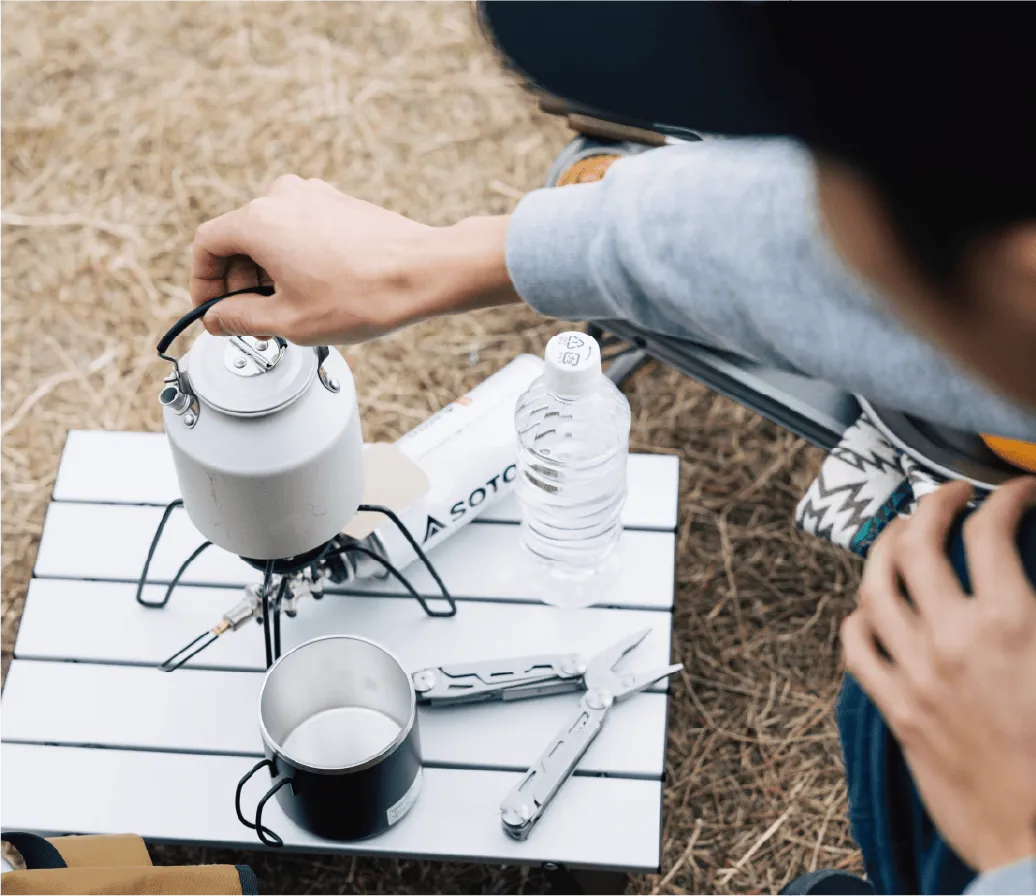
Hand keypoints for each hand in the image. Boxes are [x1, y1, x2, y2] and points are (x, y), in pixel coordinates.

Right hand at [190, 175, 516, 344]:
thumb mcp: (290, 321)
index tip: (214, 310)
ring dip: (269, 273)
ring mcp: (314, 196)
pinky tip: (316, 291)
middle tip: (254, 321)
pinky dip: (295, 259)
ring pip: (271, 235)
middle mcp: (283, 196)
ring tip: (290, 310)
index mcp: (260, 220)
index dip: (203, 283)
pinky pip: (300, 230)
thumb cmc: (363, 295)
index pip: (208, 245)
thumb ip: (241, 319)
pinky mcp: (339, 203)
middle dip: (240, 283)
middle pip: (239, 239)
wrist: (425, 272)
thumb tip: (217, 317)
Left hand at [842, 477, 1035, 873]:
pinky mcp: (895, 707)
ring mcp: (916, 672)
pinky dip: (858, 617)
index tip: (1015, 491)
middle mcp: (953, 638)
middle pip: (919, 543)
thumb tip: (1032, 586)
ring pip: (876, 585)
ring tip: (902, 536)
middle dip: (934, 504)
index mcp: (1013, 623)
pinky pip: (856, 646)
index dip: (1005, 497)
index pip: (992, 532)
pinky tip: (870, 609)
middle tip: (950, 496)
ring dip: (886, 549)